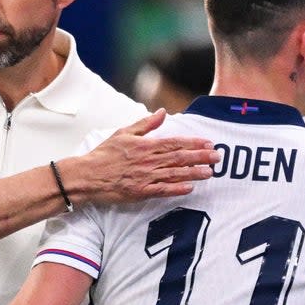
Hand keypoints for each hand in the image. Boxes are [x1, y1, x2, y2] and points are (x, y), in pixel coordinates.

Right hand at [58, 110, 219, 204]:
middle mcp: (147, 160)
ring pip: (174, 174)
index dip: (193, 143)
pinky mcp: (139, 192)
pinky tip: (190, 188)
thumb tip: (162, 112)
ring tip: (210, 172)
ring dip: (194, 173)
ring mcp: (144, 177)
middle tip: (218, 157)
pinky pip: (161, 191)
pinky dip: (176, 189)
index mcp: (144, 145)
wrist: (86, 175)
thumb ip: (145, 124)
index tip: (208, 143)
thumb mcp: (123, 132)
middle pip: (179, 158)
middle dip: (200, 157)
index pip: (174, 143)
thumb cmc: (104, 154)